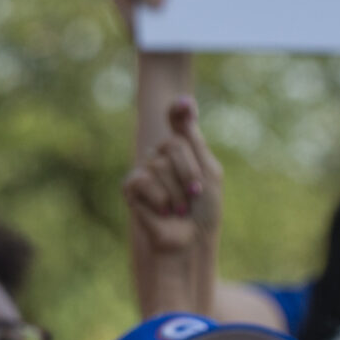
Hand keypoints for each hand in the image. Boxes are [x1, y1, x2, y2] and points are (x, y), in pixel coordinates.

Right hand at [121, 97, 222, 256]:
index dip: (179, 112)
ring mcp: (145, 170)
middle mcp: (162, 155)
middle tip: (195, 194)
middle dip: (189, 172)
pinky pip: (144, 181)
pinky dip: (161, 199)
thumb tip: (182, 99)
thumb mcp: (208, 170)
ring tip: (180, 209)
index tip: (185, 105)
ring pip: (160, 166)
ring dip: (178, 192)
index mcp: (184, 149)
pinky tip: (163, 212)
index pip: (179, 120)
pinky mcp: (131, 187)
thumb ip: (193, 138)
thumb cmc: (204, 210)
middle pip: (172, 144)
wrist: (190, 240)